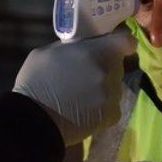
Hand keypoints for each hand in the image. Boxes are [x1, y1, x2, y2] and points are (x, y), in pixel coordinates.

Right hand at [12, 28, 136, 145]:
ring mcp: (113, 96)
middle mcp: (111, 73)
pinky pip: (110, 106)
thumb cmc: (36, 81)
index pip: (126, 41)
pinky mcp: (112, 116)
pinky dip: (100, 108)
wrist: (35, 121)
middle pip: (116, 66)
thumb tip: (79, 47)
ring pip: (112, 87)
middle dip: (103, 66)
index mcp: (99, 52)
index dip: (120, 42)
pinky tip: (82, 111)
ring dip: (101, 88)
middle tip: (83, 74)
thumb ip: (70, 47)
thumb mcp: (47, 52)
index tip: (110, 45)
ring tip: (79, 96)